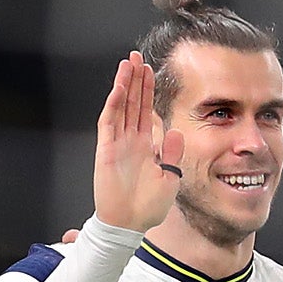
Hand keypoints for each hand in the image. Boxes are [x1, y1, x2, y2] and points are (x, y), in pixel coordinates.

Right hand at [90, 52, 184, 233]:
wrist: (129, 224)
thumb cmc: (148, 207)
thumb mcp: (170, 178)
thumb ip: (173, 154)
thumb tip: (177, 131)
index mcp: (145, 146)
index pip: (146, 112)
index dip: (148, 92)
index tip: (150, 72)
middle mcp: (130, 141)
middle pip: (133, 103)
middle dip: (135, 80)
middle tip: (137, 57)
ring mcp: (117, 143)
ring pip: (121, 106)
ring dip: (124, 85)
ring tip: (128, 63)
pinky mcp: (106, 149)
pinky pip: (110, 122)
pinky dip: (114, 104)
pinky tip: (120, 87)